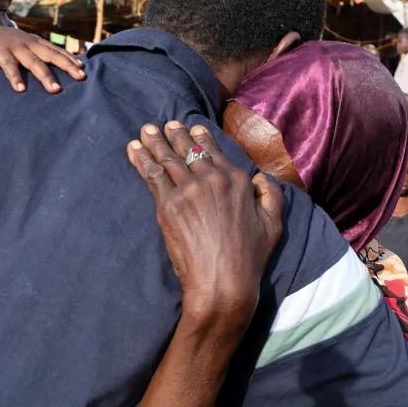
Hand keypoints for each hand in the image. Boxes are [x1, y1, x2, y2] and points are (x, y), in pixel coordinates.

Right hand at [0, 21, 85, 93]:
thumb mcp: (19, 43)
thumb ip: (33, 50)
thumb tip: (47, 61)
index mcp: (33, 41)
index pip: (56, 50)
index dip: (70, 58)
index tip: (83, 67)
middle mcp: (27, 43)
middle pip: (51, 55)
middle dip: (67, 66)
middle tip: (81, 77)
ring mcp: (14, 48)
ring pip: (34, 63)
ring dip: (45, 76)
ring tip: (56, 90)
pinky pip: (9, 67)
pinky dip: (15, 78)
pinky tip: (20, 89)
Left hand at [127, 121, 283, 328]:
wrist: (223, 282)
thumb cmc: (250, 257)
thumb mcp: (273, 224)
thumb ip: (271, 195)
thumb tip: (262, 178)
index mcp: (237, 180)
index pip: (215, 151)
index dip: (201, 138)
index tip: (193, 127)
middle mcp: (212, 178)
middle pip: (189, 150)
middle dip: (176, 134)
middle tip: (165, 124)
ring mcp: (188, 189)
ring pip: (169, 159)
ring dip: (155, 142)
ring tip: (146, 130)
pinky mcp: (168, 204)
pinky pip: (152, 175)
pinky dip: (142, 159)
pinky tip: (134, 149)